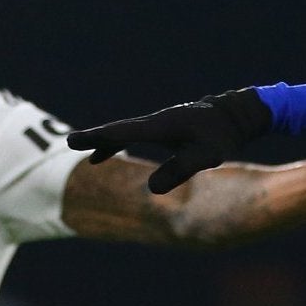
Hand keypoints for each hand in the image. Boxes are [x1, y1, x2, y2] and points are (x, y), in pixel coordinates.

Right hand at [68, 89, 272, 194]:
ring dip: (105, 142)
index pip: (123, 133)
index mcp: (161, 126)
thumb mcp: (205, 157)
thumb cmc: (221, 136)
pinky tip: (110, 153)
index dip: (98, 138)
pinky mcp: (164, 127)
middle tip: (71, 143)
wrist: (234, 115)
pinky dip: (118, 142)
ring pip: (125, 132)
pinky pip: (133, 134)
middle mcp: (156, 122)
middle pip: (119, 131)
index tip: (74, 141)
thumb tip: (151, 189)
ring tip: (89, 157)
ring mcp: (159, 123)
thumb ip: (179, 170)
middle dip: (95, 138)